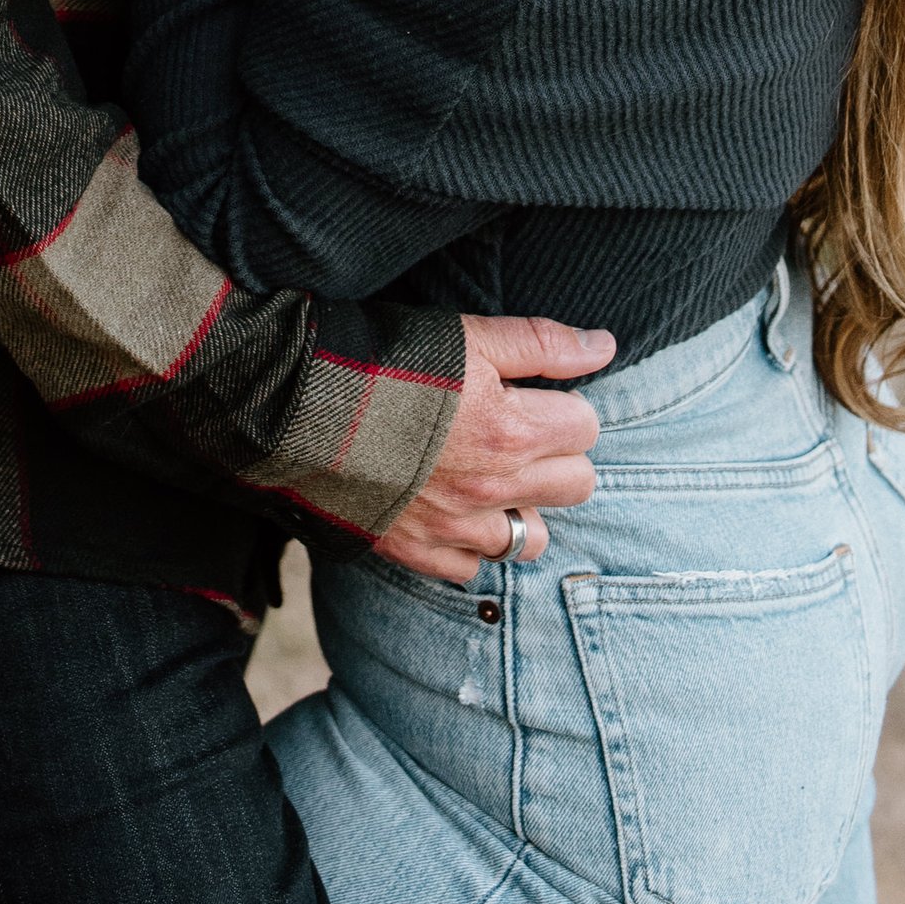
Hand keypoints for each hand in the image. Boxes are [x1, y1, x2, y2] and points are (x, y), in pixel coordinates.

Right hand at [374, 314, 615, 585]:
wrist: (299, 405)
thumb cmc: (384, 360)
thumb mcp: (466, 335)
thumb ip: (541, 344)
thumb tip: (605, 346)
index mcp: (514, 433)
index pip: (587, 428)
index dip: (563, 404)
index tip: (533, 394)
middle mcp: (494, 491)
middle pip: (576, 485)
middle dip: (558, 455)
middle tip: (519, 431)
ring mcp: (457, 529)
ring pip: (532, 538)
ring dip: (523, 507)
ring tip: (491, 475)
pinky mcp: (417, 552)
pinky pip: (473, 567)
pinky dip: (471, 542)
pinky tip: (450, 506)